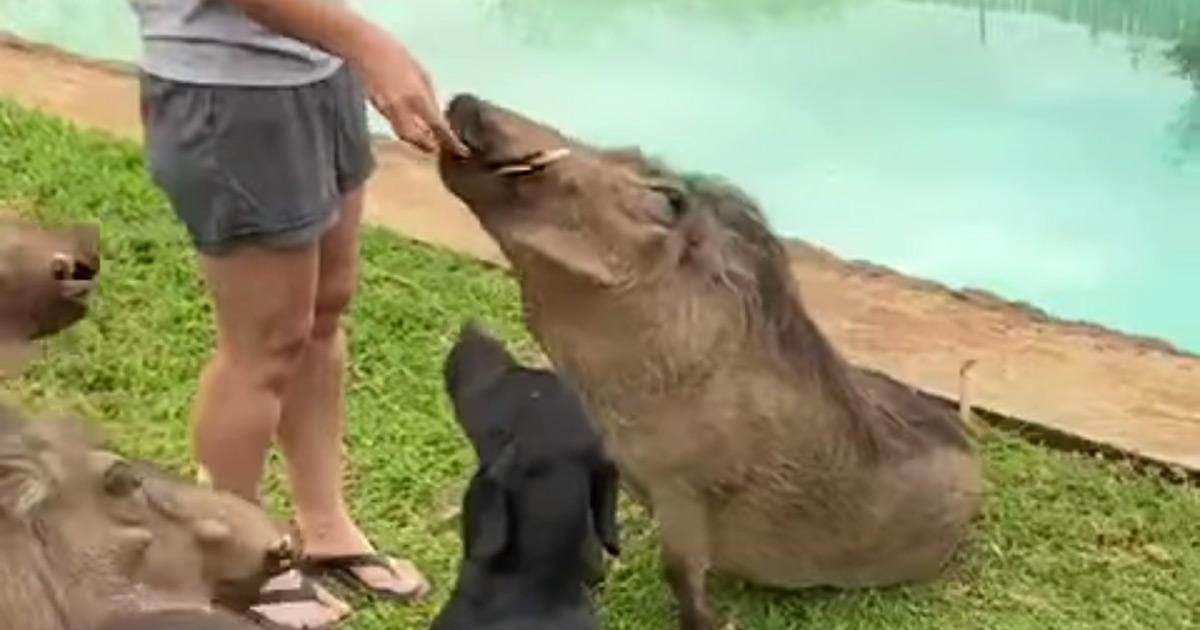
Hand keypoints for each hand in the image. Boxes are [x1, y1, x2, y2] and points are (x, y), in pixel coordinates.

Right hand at [356, 36, 468, 156]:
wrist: (366, 49)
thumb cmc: (397, 55)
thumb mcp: (422, 73)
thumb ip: (429, 96)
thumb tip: (437, 114)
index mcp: (416, 95)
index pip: (437, 125)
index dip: (449, 140)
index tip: (460, 150)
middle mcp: (401, 107)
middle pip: (416, 138)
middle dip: (429, 147)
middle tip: (440, 149)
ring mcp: (387, 109)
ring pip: (404, 134)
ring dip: (417, 141)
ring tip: (428, 141)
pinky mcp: (378, 109)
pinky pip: (395, 125)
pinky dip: (407, 130)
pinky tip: (413, 126)